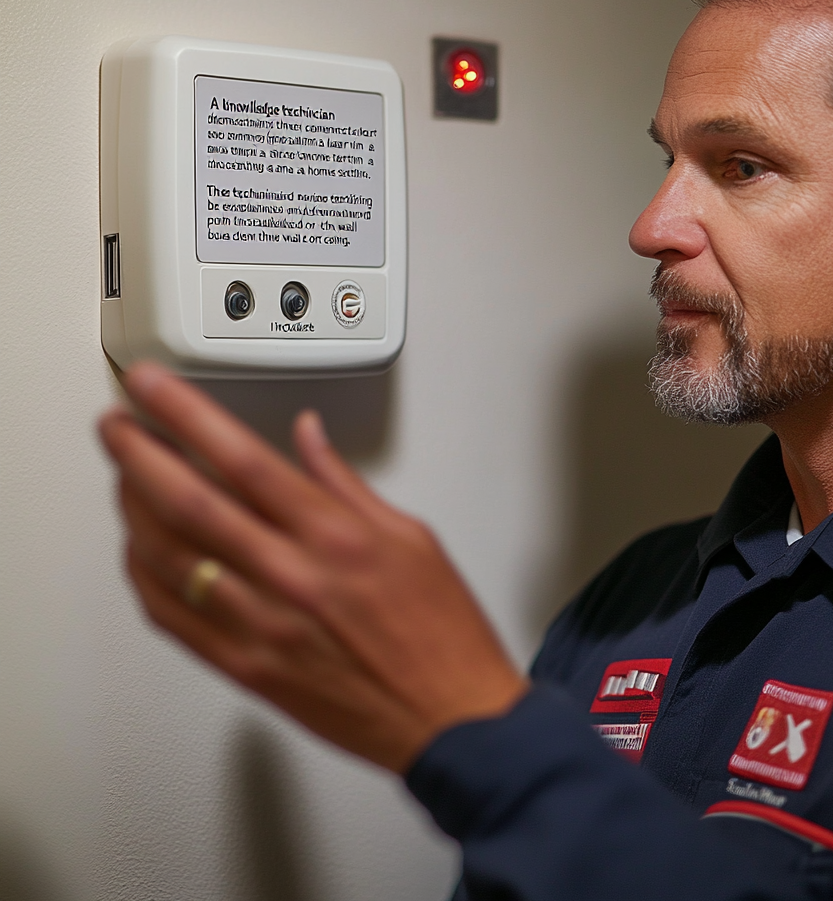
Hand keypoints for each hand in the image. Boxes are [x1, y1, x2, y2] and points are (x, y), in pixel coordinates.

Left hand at [98, 362, 527, 772]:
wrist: (448, 716)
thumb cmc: (439, 631)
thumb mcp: (410, 537)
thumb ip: (346, 484)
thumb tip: (307, 436)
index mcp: (335, 535)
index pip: (243, 459)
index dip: (185, 414)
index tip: (151, 386)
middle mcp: (290, 575)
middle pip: (189, 501)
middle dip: (137, 453)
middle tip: (115, 424)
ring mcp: (261, 625)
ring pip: (169, 557)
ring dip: (132, 509)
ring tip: (122, 477)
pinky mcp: (246, 668)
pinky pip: (174, 618)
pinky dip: (144, 578)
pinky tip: (137, 550)